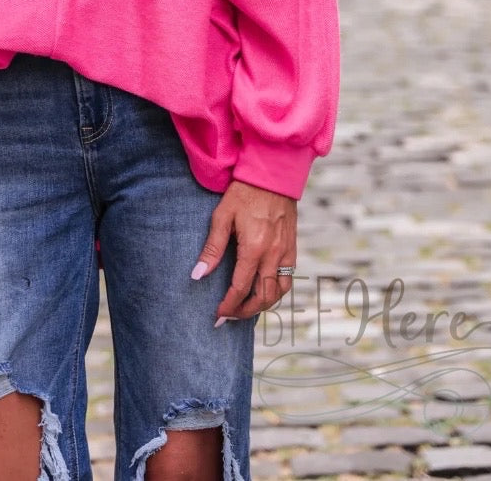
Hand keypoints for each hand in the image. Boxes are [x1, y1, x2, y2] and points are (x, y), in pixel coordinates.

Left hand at [192, 180, 296, 324]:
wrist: (273, 174)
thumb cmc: (244, 192)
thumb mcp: (222, 216)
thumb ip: (212, 248)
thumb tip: (197, 275)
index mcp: (254, 248)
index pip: (240, 288)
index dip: (228, 306)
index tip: (217, 316)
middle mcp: (274, 254)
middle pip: (262, 297)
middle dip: (245, 312)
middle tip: (229, 316)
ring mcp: (286, 252)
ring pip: (279, 292)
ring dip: (263, 305)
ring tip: (246, 308)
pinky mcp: (292, 247)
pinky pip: (288, 279)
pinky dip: (276, 291)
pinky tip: (263, 290)